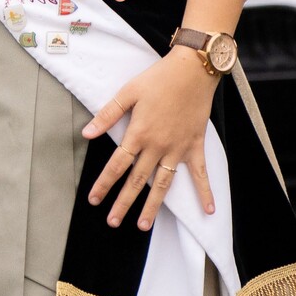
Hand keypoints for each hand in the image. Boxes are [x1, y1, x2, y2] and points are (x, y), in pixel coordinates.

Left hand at [81, 49, 216, 230]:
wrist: (193, 70)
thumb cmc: (158, 78)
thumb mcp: (128, 92)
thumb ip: (108, 115)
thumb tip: (86, 133)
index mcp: (138, 133)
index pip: (116, 165)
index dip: (104, 183)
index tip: (94, 200)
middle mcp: (157, 146)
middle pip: (137, 180)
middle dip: (123, 203)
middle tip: (113, 222)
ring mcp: (178, 149)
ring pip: (163, 184)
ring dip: (153, 205)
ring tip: (143, 225)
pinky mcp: (195, 146)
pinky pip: (200, 173)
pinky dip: (205, 191)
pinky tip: (208, 210)